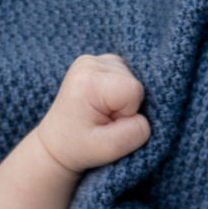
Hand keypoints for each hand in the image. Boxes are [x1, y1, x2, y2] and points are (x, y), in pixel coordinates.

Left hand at [36, 54, 150, 173]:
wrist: (57, 142)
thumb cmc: (80, 147)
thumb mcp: (109, 149)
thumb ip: (136, 132)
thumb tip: (150, 112)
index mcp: (89, 81)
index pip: (135, 90)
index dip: (130, 113)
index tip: (109, 124)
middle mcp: (89, 63)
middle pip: (135, 81)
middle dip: (127, 106)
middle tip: (104, 120)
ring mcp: (93, 59)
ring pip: (133, 77)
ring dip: (124, 100)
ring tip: (103, 112)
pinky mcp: (99, 62)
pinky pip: (126, 75)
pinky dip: (121, 92)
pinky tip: (104, 103)